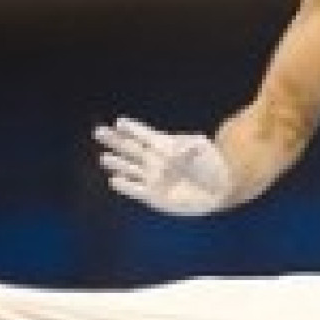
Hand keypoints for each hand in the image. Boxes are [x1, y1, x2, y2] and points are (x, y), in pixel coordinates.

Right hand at [94, 117, 232, 215]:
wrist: (220, 188)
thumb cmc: (213, 165)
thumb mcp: (201, 149)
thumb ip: (187, 146)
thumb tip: (175, 148)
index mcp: (165, 146)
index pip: (143, 134)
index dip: (131, 129)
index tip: (119, 123)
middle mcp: (156, 161)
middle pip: (130, 148)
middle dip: (114, 140)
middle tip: (99, 131)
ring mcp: (154, 178)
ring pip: (129, 168)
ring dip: (117, 163)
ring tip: (104, 158)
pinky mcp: (155, 196)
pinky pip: (136, 190)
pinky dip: (125, 186)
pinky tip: (114, 181)